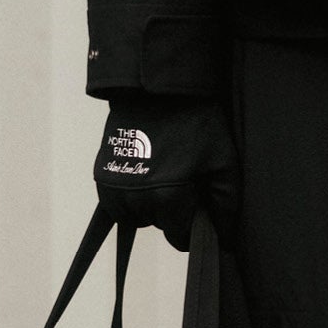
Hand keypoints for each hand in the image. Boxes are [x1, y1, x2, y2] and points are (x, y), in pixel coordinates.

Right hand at [93, 92, 239, 246]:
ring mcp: (115, 187)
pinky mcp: (102, 175)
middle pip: (157, 224)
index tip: (198, 207)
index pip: (178, 237)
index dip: (192, 226)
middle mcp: (135, 197)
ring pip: (135, 216)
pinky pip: (116, 203)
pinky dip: (130, 196)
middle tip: (184, 181)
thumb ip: (225, 204)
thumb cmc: (195, 123)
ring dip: (149, 206)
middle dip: (172, 211)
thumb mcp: (223, 161)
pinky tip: (145, 174)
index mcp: (166, 197)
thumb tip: (224, 236)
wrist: (156, 90)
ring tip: (164, 176)